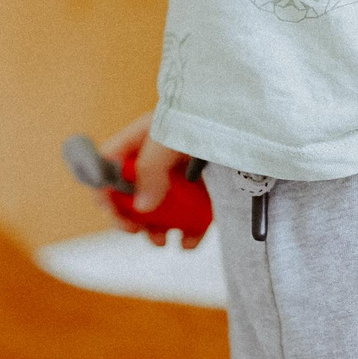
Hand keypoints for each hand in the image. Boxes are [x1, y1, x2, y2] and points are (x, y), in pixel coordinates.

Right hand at [98, 111, 200, 247]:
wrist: (253, 120)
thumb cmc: (208, 115)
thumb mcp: (171, 137)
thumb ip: (151, 168)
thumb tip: (141, 207)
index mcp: (145, 139)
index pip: (110, 162)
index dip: (104, 187)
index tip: (113, 211)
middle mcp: (161, 158)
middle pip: (133, 191)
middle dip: (131, 216)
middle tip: (136, 231)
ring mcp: (184, 176)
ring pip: (161, 209)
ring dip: (155, 229)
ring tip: (160, 241)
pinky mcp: (208, 192)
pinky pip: (192, 218)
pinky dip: (187, 234)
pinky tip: (188, 242)